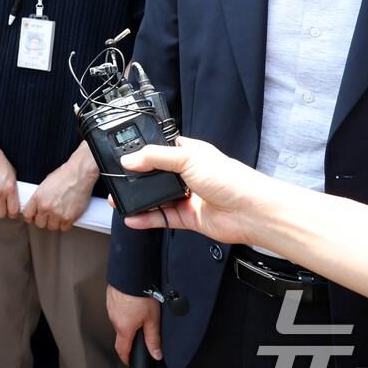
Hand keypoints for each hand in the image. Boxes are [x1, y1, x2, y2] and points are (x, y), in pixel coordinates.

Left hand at [21, 153, 95, 230]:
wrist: (79, 174)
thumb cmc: (64, 175)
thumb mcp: (45, 184)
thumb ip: (39, 197)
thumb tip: (37, 206)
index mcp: (38, 198)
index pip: (27, 215)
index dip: (31, 217)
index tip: (34, 217)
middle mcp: (46, 207)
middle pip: (39, 224)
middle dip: (44, 220)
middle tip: (49, 214)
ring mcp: (57, 214)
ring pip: (52, 227)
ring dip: (55, 222)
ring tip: (60, 214)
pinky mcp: (69, 218)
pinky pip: (64, 228)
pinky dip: (65, 224)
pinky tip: (67, 216)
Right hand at [107, 288, 162, 363]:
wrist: (132, 273)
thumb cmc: (141, 294)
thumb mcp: (152, 319)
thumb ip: (153, 339)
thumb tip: (156, 354)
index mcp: (124, 328)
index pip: (122, 350)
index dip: (126, 358)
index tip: (130, 361)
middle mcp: (114, 319)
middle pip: (121, 334)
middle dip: (130, 336)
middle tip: (142, 331)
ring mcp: (110, 308)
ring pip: (119, 320)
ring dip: (128, 320)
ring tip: (140, 313)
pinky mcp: (110, 298)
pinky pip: (117, 309)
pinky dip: (125, 309)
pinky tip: (134, 303)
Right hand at [120, 137, 272, 245]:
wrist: (249, 211)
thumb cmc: (230, 179)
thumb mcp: (188, 157)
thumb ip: (156, 157)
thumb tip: (130, 159)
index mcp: (190, 153)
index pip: (161, 149)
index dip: (143, 152)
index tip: (123, 156)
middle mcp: (188, 174)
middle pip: (156, 176)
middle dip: (137, 179)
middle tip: (118, 181)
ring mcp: (188, 197)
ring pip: (157, 198)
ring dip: (139, 200)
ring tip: (119, 201)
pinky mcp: (188, 217)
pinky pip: (162, 218)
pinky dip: (147, 218)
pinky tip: (133, 218)